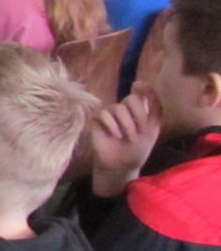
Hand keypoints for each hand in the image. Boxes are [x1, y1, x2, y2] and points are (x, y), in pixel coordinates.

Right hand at [88, 82, 162, 196]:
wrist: (122, 165)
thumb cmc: (138, 149)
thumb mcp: (152, 130)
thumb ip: (154, 108)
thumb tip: (143, 85)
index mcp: (139, 110)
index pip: (141, 93)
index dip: (143, 89)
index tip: (139, 87)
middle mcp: (124, 109)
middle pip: (131, 99)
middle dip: (138, 116)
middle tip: (139, 132)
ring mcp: (110, 114)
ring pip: (118, 107)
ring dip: (127, 125)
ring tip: (127, 138)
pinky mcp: (97, 120)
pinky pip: (104, 114)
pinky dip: (112, 125)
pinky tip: (115, 136)